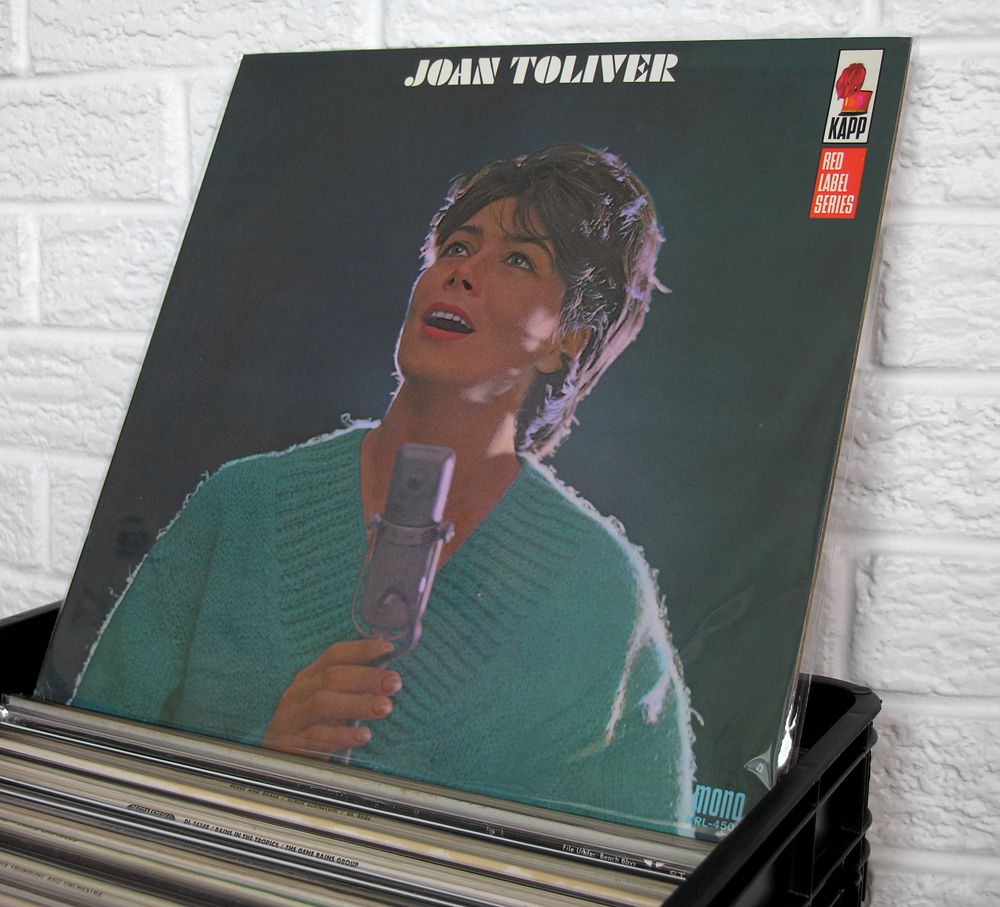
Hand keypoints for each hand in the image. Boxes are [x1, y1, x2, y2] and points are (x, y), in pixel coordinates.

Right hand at [262, 639, 401, 758]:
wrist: (276, 758)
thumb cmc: (311, 726)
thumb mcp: (329, 702)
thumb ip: (352, 689)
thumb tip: (388, 678)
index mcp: (310, 677)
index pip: (335, 655)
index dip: (362, 649)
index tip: (388, 649)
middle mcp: (298, 692)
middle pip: (332, 677)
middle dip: (367, 678)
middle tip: (394, 683)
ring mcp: (291, 717)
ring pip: (323, 703)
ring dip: (358, 703)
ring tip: (385, 707)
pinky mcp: (289, 743)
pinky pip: (317, 737)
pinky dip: (342, 735)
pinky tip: (364, 736)